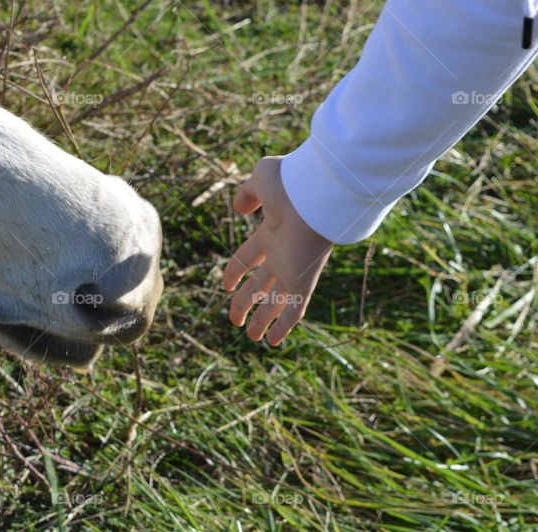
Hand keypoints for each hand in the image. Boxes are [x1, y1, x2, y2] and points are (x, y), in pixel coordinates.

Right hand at [223, 156, 333, 345]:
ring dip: (262, 319)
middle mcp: (281, 255)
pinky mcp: (302, 281)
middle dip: (246, 303)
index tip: (225, 286)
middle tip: (236, 320)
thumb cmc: (291, 182)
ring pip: (274, 302)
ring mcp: (291, 270)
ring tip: (251, 337)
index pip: (248, 258)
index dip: (235, 273)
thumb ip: (247, 193)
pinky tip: (273, 342)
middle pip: (259, 286)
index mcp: (271, 233)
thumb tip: (240, 209)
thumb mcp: (261, 179)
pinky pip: (293, 309)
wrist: (318, 193)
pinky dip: (283, 326)